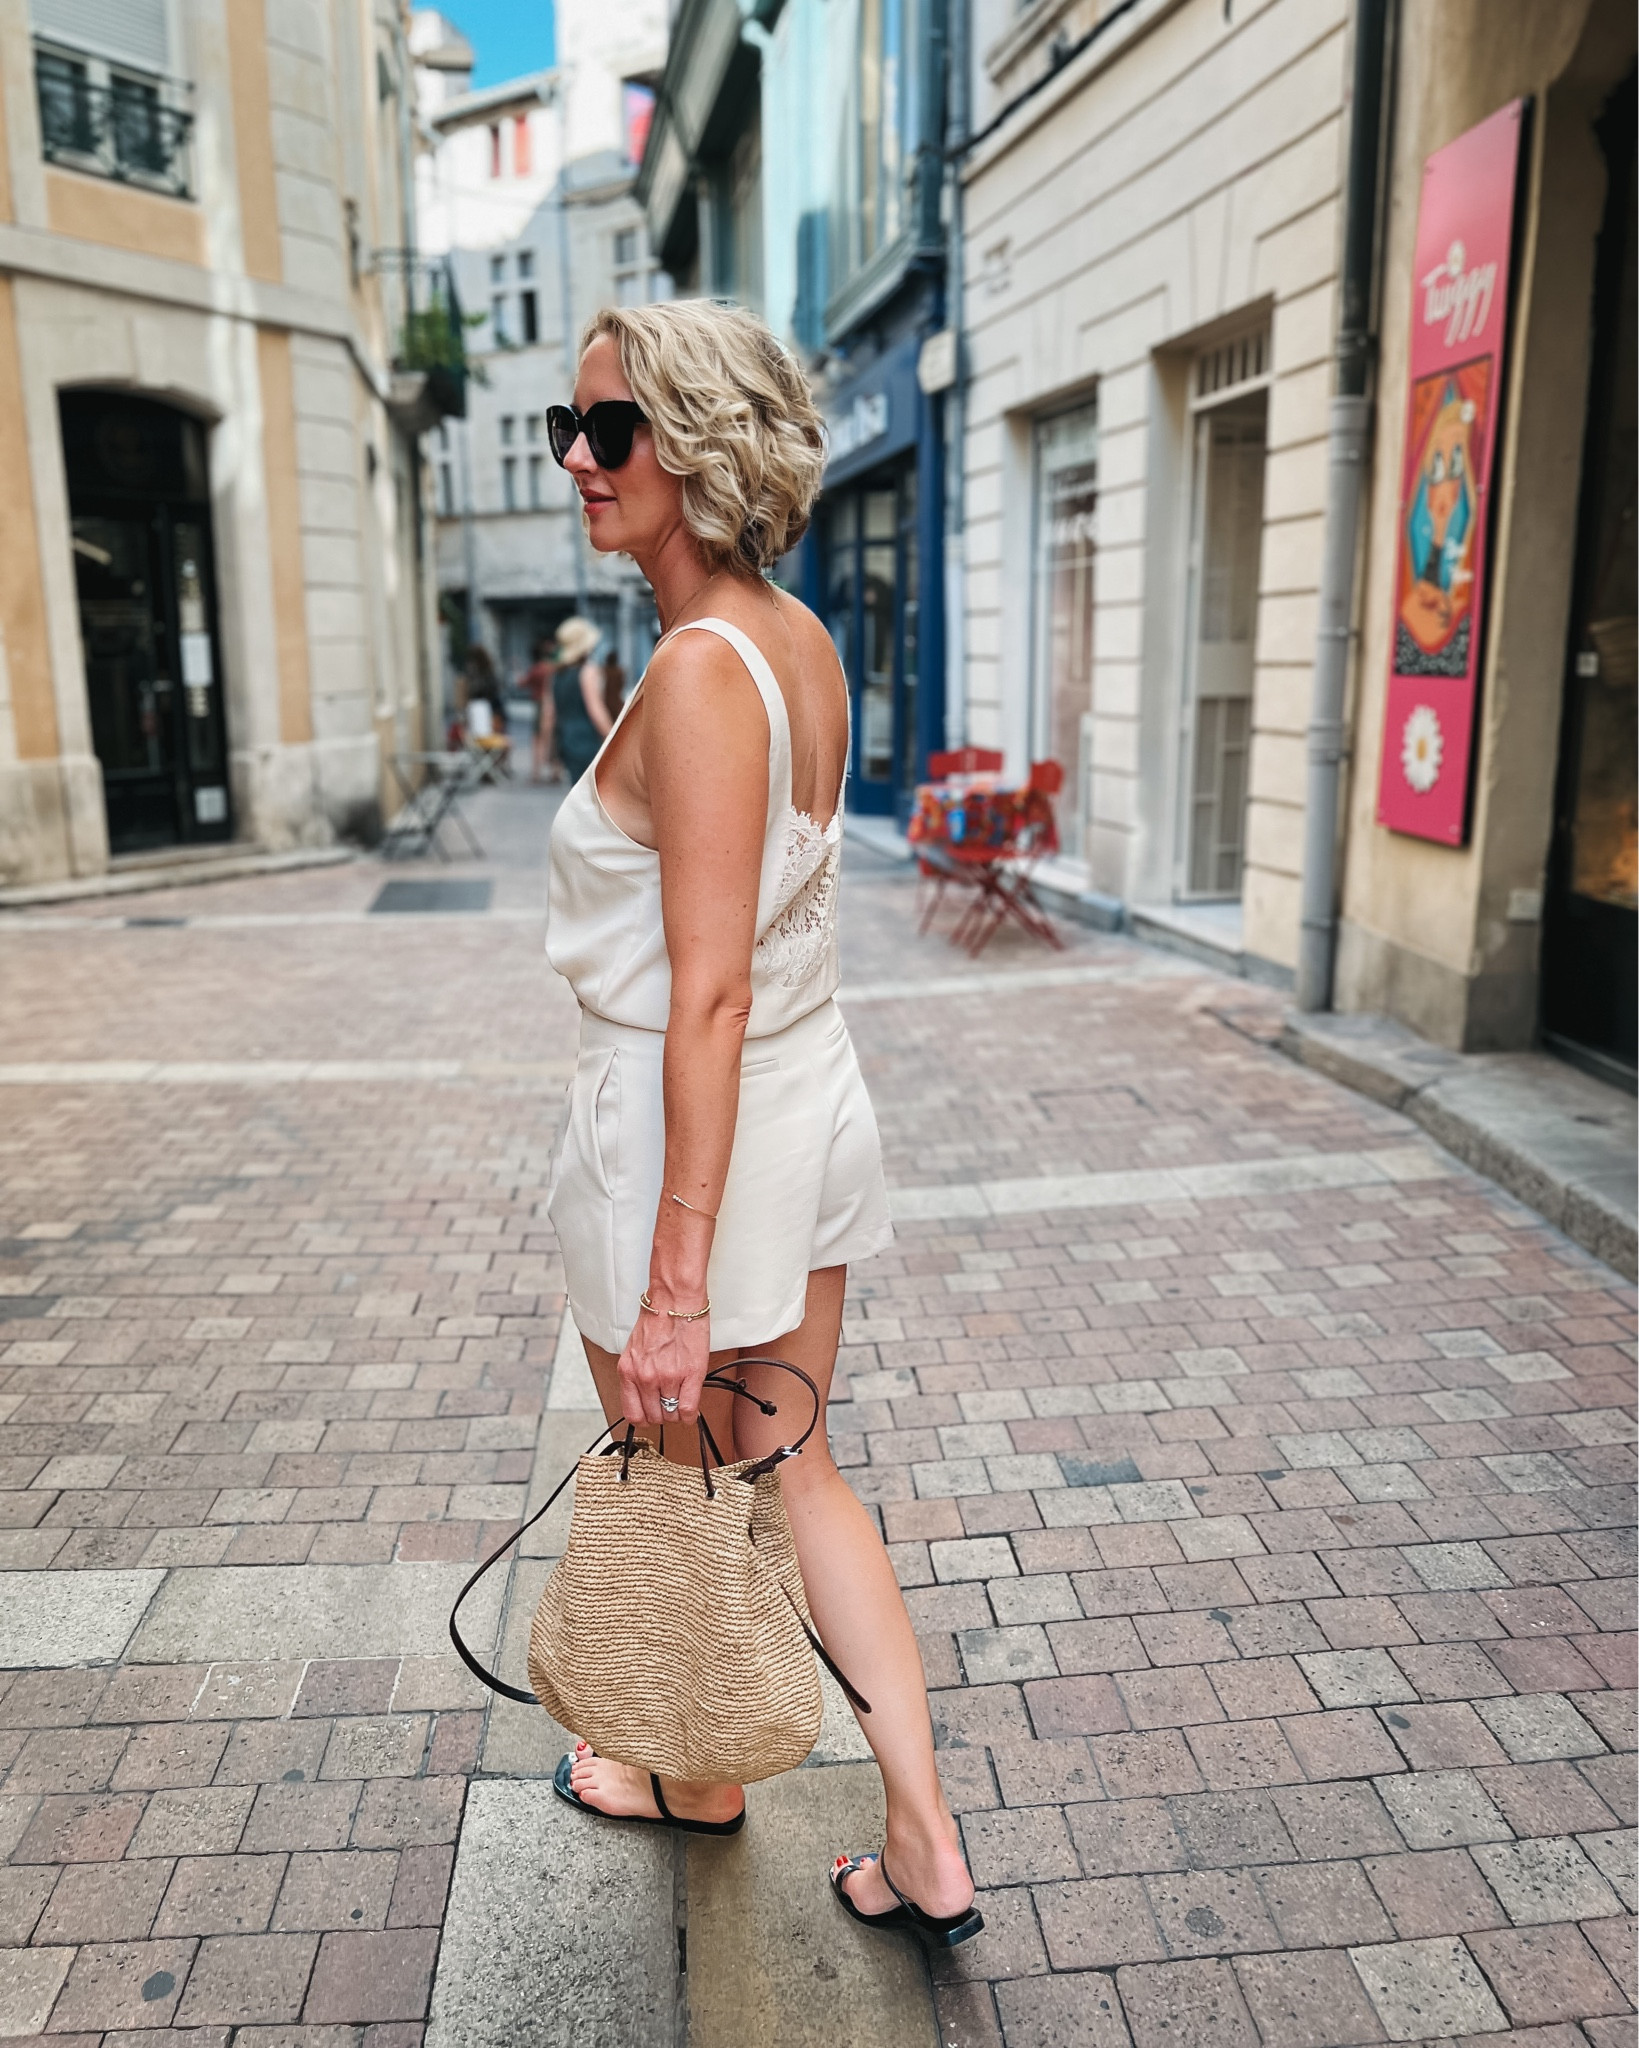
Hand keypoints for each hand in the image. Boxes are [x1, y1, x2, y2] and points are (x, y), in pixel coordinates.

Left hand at [618, 1300, 710, 1428]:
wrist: (675, 1301)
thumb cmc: (657, 1319)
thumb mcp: (634, 1350)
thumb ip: (637, 1374)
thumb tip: (645, 1395)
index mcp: (628, 1371)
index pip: (633, 1414)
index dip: (645, 1418)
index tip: (652, 1414)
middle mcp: (644, 1377)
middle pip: (654, 1417)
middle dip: (663, 1414)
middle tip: (669, 1405)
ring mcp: (666, 1378)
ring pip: (672, 1415)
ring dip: (678, 1412)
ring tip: (681, 1400)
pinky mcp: (688, 1374)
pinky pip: (688, 1409)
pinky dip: (691, 1413)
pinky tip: (691, 1407)